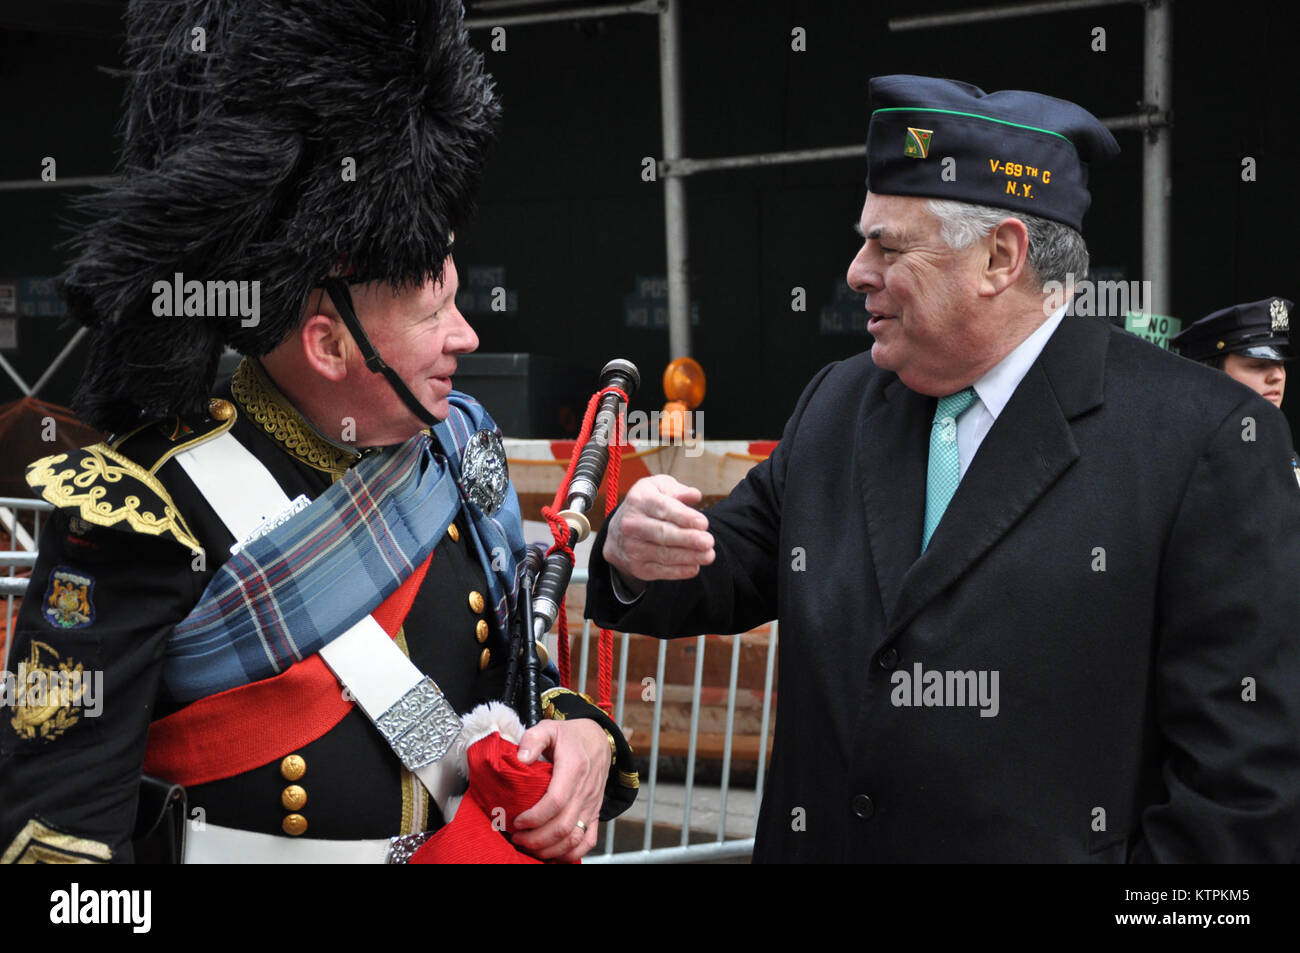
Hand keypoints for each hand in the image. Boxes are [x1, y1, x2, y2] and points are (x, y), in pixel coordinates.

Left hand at [511, 719, 609, 861]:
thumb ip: (533, 739)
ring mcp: (592, 804)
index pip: (556, 801)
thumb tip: (521, 758)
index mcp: (574, 768)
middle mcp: (585, 790)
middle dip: (536, 839)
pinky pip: (588, 841)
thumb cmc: (569, 736)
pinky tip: (553, 855)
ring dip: (550, 849)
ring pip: (574, 838)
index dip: (534, 817)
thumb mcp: (549, 728)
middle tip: (517, 838)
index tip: (517, 821)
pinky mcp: (595, 813)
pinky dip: (571, 854)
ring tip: (530, 847)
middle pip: (563, 826)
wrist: (598, 740)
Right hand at [602, 475, 714, 586]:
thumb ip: (678, 490)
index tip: (704, 523)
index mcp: (639, 501)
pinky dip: (679, 571)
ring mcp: (632, 547)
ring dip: (688, 557)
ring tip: (708, 555)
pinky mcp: (637, 566)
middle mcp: (631, 524)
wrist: (618, 532)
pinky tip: (694, 567)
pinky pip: (660, 571)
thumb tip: (695, 496)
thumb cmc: (648, 505)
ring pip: (663, 554)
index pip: (663, 509)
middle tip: (709, 541)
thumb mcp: (658, 488)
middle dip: (688, 539)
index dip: (684, 517)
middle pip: (663, 534)